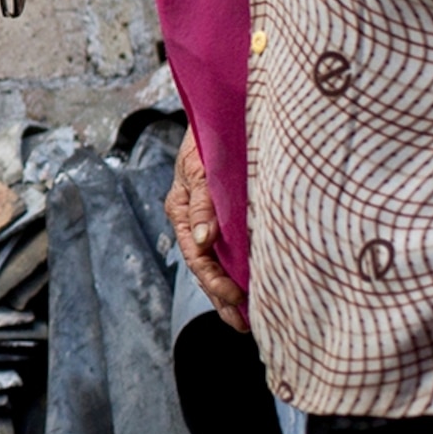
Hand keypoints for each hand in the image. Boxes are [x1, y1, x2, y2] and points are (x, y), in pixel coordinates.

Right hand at [165, 131, 247, 328]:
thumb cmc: (207, 135)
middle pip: (205, 267)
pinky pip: (226, 250)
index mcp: (182, 209)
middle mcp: (192, 220)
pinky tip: (250, 287)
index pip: (197, 256)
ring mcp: (206, 219)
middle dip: (222, 297)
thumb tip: (204, 240)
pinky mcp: (221, 216)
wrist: (218, 110)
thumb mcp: (200, 165)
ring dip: (228, 292)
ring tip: (246, 319)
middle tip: (244, 323)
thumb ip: (203, 202)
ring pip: (215, 263)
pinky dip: (235, 271)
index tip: (238, 296)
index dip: (216, 280)